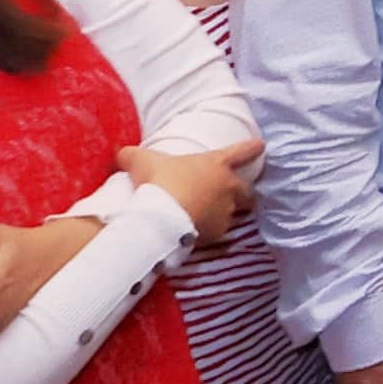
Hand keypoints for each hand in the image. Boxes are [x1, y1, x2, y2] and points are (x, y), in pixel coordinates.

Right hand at [115, 133, 260, 243]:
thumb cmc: (158, 181)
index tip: (261, 146)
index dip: (251, 148)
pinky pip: (219, 234)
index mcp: (216, 164)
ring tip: (212, 219)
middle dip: (244, 193)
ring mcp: (225, 211)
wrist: (163, 216)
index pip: (241, 151)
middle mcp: (227, 186)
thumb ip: (132, 155)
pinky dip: (212, 235)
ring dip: (226, 215)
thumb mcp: (141, 161)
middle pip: (247, 190)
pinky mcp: (218, 233)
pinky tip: (199, 237)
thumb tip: (121, 153)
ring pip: (235, 213)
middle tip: (238, 196)